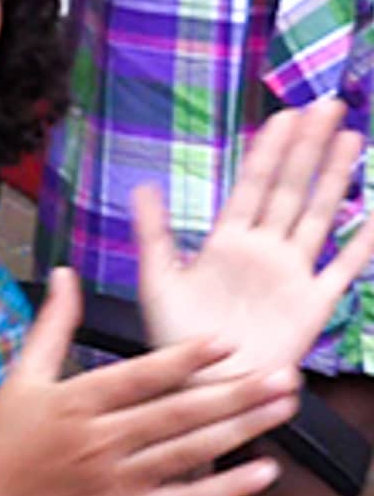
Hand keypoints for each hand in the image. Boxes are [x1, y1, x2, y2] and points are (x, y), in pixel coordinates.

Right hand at [0, 269, 297, 495]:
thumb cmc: (1, 442)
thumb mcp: (22, 376)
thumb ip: (52, 324)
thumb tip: (66, 274)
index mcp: (73, 402)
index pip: (138, 376)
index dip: (184, 359)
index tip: (226, 343)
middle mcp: (98, 440)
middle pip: (177, 414)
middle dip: (234, 394)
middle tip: (281, 376)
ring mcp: (116, 481)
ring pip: (189, 452)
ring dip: (241, 431)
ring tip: (280, 410)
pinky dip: (227, 488)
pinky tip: (262, 471)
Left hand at [137, 99, 373, 382]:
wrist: (202, 388)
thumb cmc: (176, 338)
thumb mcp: (158, 280)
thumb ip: (154, 233)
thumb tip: (143, 186)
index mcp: (226, 242)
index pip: (251, 185)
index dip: (268, 151)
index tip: (283, 115)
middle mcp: (263, 251)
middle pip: (289, 189)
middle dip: (307, 148)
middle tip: (326, 107)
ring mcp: (291, 275)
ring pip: (317, 216)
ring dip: (333, 179)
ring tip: (351, 140)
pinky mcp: (312, 307)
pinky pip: (342, 270)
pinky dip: (360, 243)